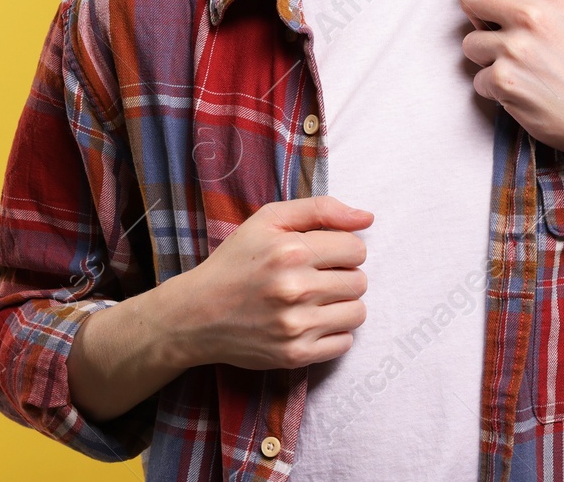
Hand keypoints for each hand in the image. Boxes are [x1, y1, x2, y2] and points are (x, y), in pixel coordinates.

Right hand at [183, 195, 371, 370]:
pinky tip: (311, 322)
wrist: (196, 315)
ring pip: (358, 312)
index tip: (323, 254)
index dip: (343, 249)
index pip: (356, 248)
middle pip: (359, 281)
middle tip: (317, 278)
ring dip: (343, 305)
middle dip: (343, 276)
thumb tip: (367, 217)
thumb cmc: (235, 262)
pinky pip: (345, 343)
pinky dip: (334, 333)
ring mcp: (296, 326)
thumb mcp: (267, 220)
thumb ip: (320, 209)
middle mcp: (295, 289)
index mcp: (291, 250)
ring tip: (317, 300)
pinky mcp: (295, 355)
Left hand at [459, 0, 563, 177]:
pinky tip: (524, 92)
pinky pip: (478, 80)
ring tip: (520, 69)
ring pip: (469, 43)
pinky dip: (496, 89)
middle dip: (476, 16)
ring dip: (486, 58)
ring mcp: (515, 48)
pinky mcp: (504, 81)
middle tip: (494, 32)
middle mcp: (530, 14)